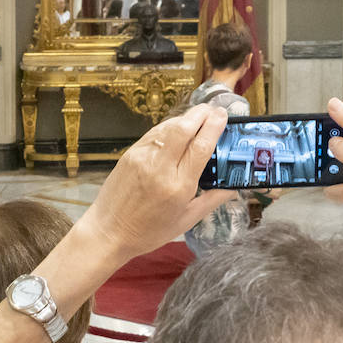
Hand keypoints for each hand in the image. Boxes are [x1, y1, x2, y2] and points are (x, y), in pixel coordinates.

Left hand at [78, 103, 234, 261]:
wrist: (109, 232)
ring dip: (185, 118)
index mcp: (178, 186)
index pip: (200, 147)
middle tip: (213, 110)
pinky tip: (177, 129)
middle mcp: (159, 168)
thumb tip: (233, 188)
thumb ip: (211, 200)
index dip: (214, 126)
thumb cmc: (148, 231)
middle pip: (183, 128)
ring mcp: (142, 158)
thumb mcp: (186, 220)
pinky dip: (169, 127)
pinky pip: (154, 134)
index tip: (222, 116)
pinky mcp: (130, 154)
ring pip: (168, 127)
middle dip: (200, 114)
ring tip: (198, 117)